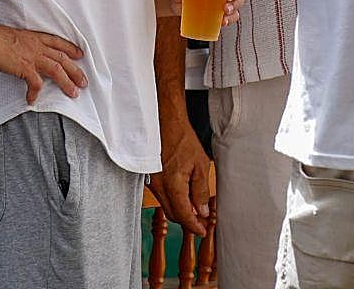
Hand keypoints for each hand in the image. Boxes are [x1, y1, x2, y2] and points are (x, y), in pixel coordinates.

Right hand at [0, 24, 85, 102]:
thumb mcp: (13, 37)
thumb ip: (20, 45)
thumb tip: (19, 53)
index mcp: (34, 37)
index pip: (58, 42)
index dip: (70, 49)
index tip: (80, 55)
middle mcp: (37, 46)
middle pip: (62, 58)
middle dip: (75, 71)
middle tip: (84, 82)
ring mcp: (32, 56)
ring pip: (57, 70)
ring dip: (67, 82)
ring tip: (73, 93)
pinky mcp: (24, 67)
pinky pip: (36, 83)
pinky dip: (36, 93)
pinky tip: (32, 100)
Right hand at [151, 110, 215, 236]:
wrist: (164, 123)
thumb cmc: (182, 139)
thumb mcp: (200, 164)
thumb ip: (200, 190)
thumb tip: (202, 210)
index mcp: (173, 185)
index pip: (184, 215)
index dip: (194, 226)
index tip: (203, 231)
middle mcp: (159, 188)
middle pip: (174, 214)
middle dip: (188, 221)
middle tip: (203, 221)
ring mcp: (153, 184)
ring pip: (167, 206)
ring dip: (181, 211)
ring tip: (196, 208)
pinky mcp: (150, 179)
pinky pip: (162, 197)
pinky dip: (173, 201)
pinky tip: (184, 196)